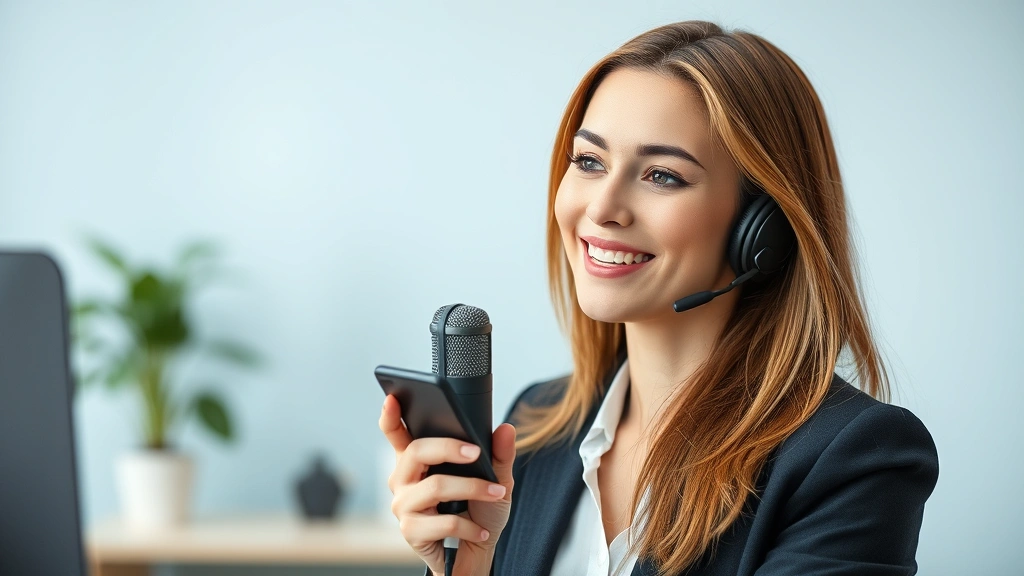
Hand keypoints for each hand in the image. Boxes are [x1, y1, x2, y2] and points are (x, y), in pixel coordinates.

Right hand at [379, 393, 515, 575]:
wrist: (475, 553)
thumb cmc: (478, 511)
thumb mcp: (496, 480)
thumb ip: (499, 455)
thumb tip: (505, 429)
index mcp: (417, 460)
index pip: (396, 433)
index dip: (390, 415)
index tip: (392, 398)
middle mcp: (403, 479)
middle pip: (417, 451)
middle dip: (450, 448)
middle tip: (477, 452)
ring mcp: (403, 505)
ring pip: (435, 486)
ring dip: (472, 489)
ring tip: (497, 493)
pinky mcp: (410, 530)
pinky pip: (443, 521)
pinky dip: (470, 525)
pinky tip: (482, 530)